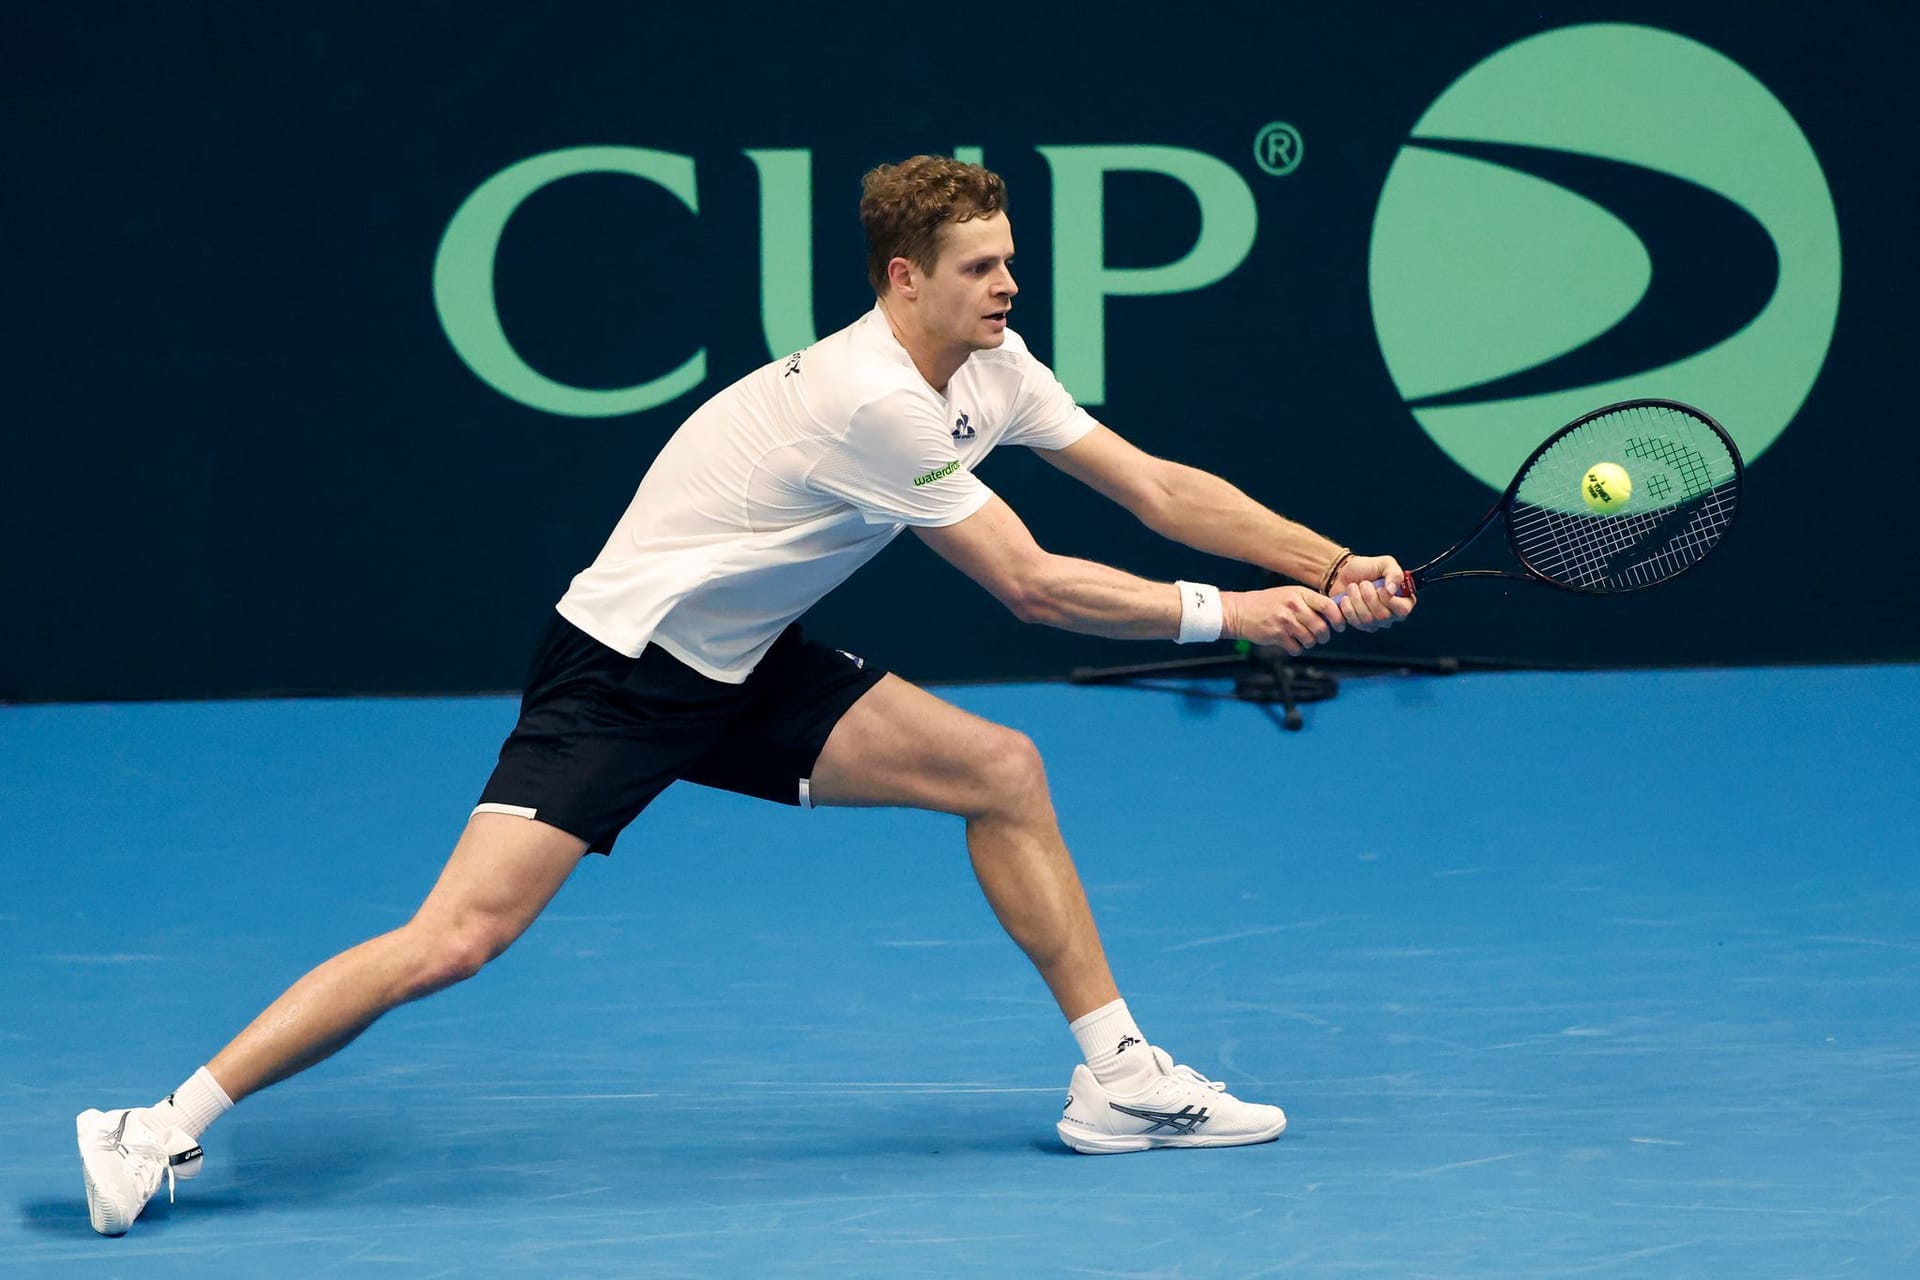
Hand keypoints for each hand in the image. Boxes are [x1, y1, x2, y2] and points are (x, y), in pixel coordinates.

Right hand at [1222, 585, 1345, 655]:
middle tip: (1321, 637)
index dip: (1338, 618)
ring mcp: (1285, 621)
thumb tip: (1334, 614)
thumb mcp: (1289, 594)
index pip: (1328, 606)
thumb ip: (1309, 602)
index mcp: (1299, 594)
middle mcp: (1293, 606)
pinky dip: (1297, 649)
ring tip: (1303, 638)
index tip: (1339, 626)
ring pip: (1310, 640)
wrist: (1240, 611)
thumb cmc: (1268, 603)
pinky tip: (1290, 642)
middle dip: (1324, 636)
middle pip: (1321, 627)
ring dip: (1310, 643)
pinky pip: (1297, 648)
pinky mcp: (1277, 635)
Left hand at [1328, 554, 1416, 632]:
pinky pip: (1352, 623)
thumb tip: (1392, 590)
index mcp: (1401, 600)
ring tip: (1353, 587)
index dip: (1390, 600)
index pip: (1403, 610)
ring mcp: (1374, 622)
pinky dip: (1345, 607)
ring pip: (1366, 620)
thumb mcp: (1385, 563)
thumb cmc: (1367, 568)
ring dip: (1356, 599)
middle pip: (1383, 616)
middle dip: (1369, 596)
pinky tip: (1345, 598)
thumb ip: (1395, 573)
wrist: (1343, 572)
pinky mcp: (1357, 625)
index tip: (1380, 589)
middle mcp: (1390, 615)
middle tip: (1363, 584)